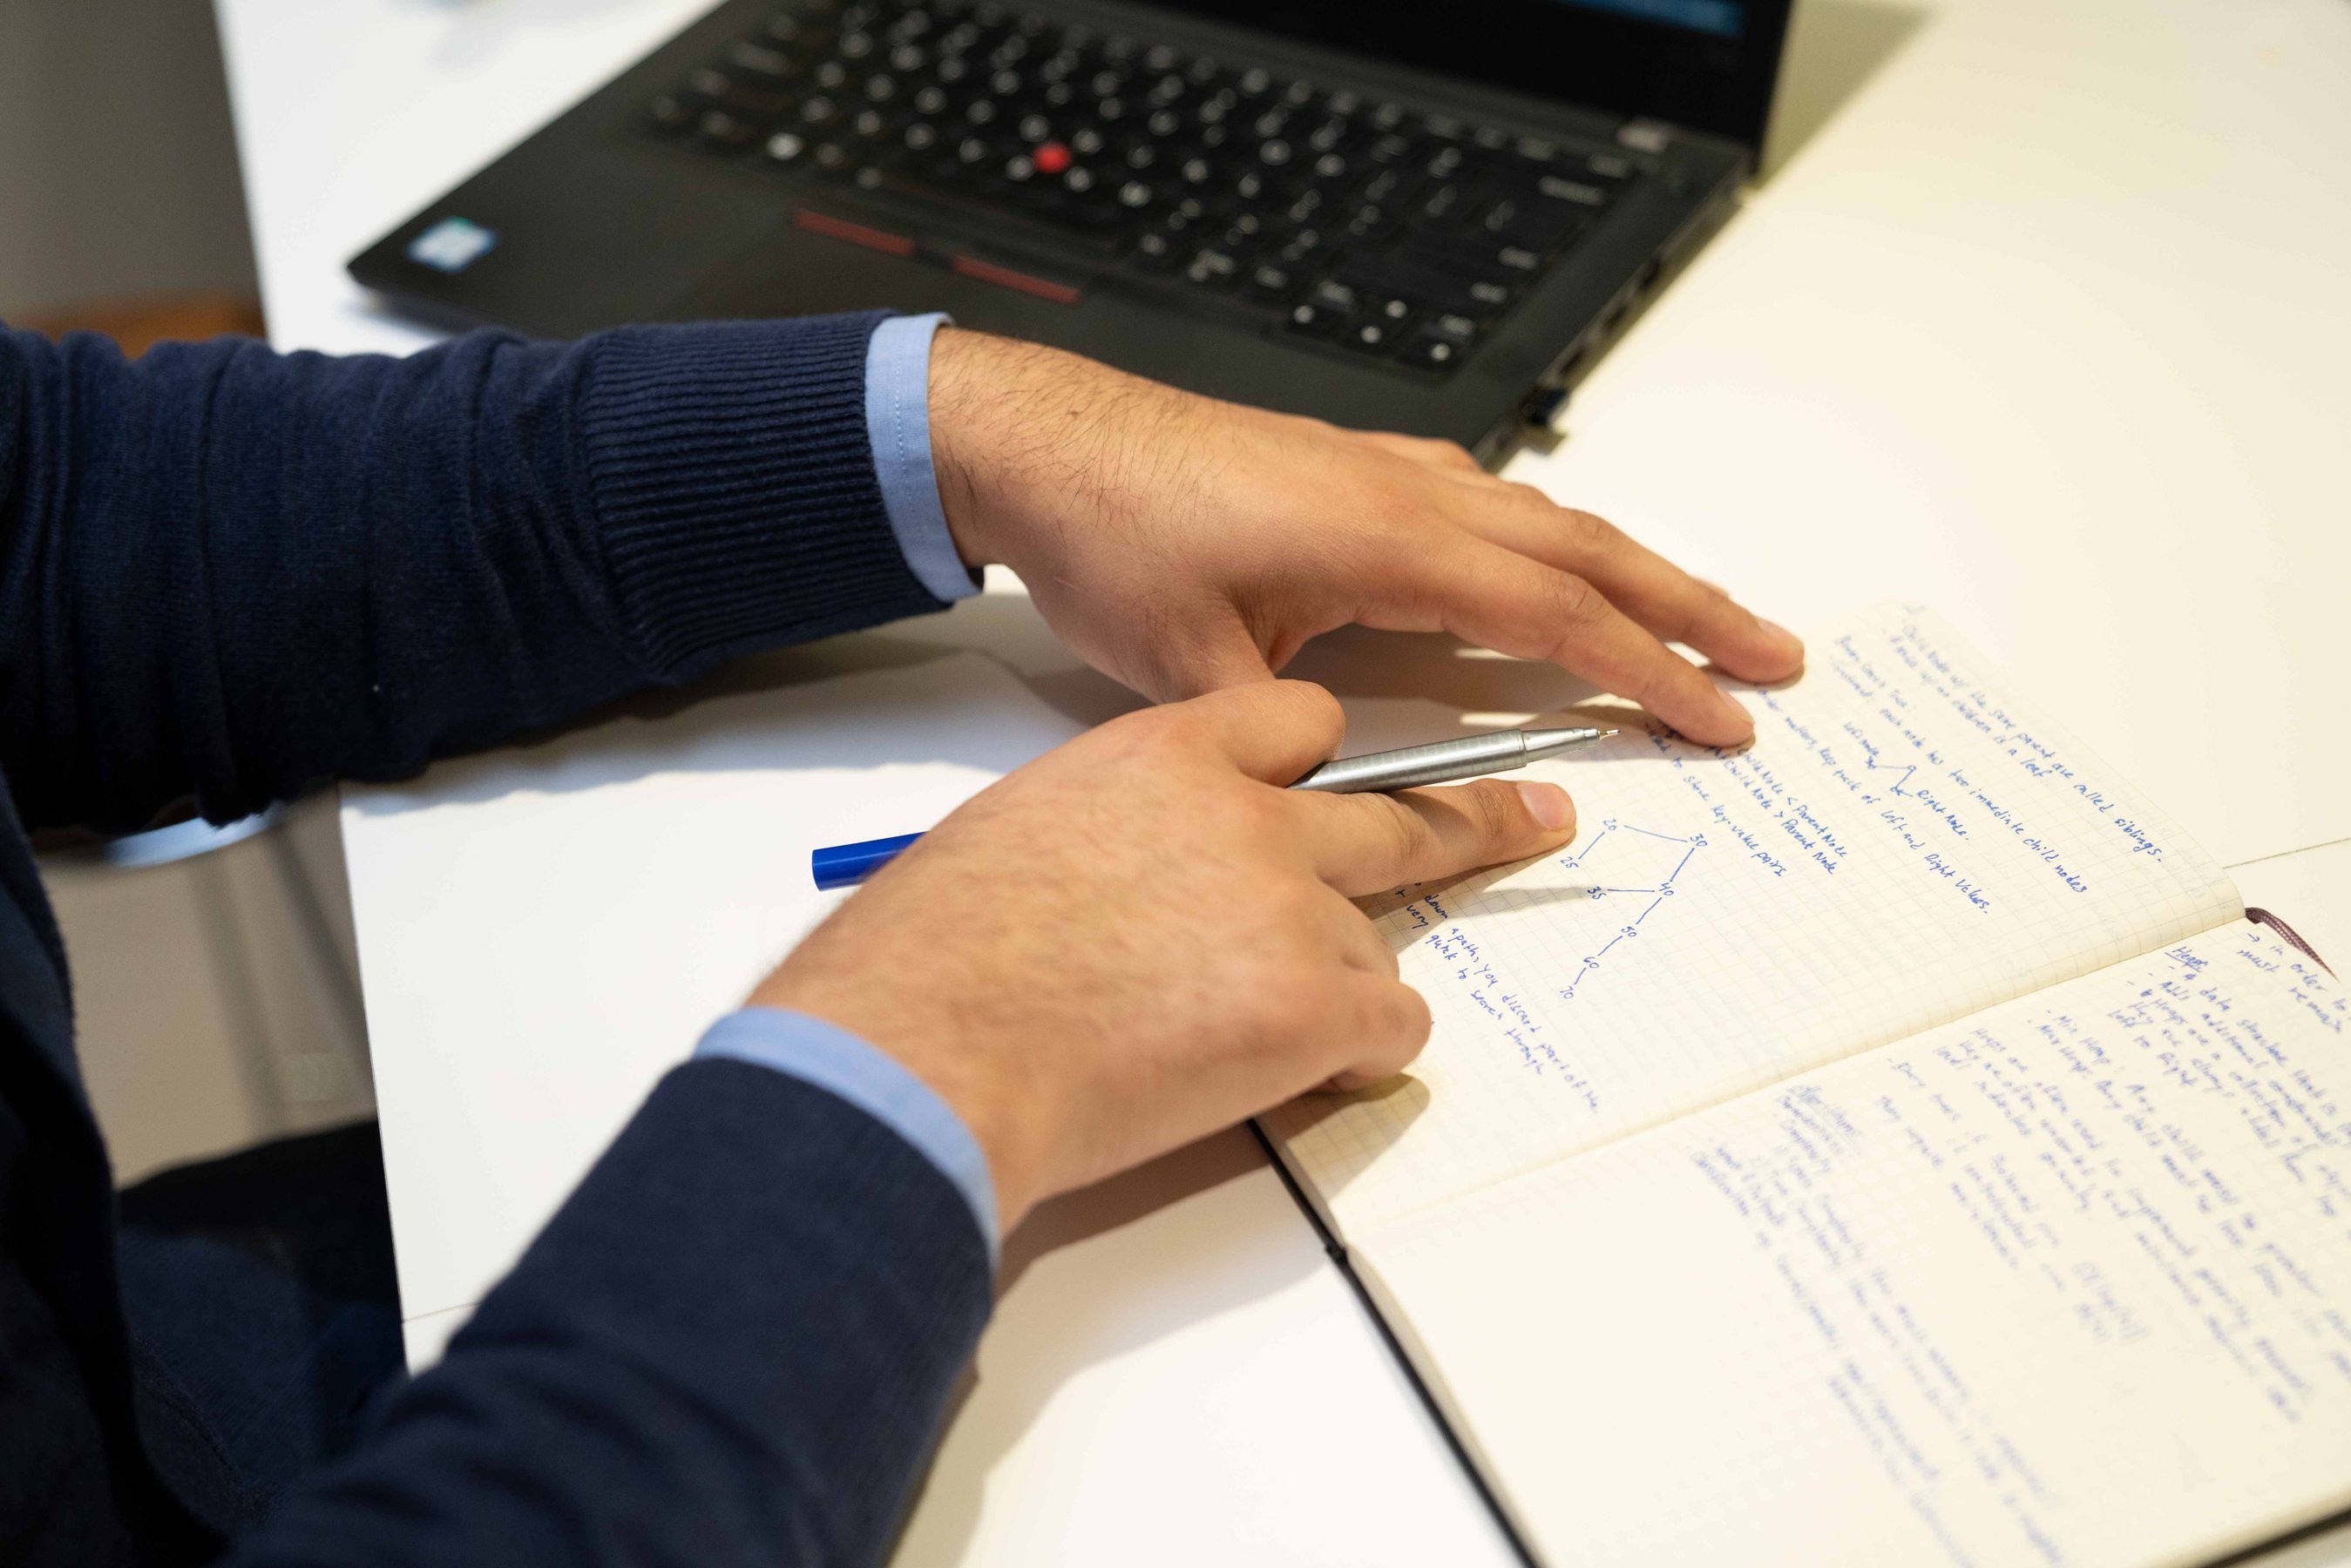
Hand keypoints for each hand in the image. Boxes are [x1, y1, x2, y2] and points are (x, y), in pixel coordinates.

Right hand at [750, 681, 1575, 1232]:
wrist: (929, 1044)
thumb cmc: (938, 955)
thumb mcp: (1026, 835)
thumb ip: (1119, 834)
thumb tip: (1139, 882)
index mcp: (1165, 753)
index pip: (1299, 723)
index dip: (1327, 761)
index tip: (1356, 777)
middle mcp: (1249, 812)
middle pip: (1397, 809)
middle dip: (1475, 819)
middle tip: (1539, 820)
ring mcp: (1292, 902)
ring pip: (1379, 939)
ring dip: (1333, 989)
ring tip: (1238, 1033)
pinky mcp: (1316, 1000)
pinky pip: (1392, 1025)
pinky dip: (1354, 1056)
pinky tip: (1286, 1073)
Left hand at [926, 328, 1802, 746]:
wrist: (1046, 441)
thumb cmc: (1115, 538)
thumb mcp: (1192, 670)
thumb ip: (1287, 742)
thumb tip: (1349, 803)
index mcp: (1392, 540)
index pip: (1558, 616)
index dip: (1651, 673)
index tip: (1727, 720)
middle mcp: (1412, 493)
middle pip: (1590, 550)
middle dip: (1694, 608)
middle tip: (1780, 659)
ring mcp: (1389, 473)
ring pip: (1547, 519)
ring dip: (1634, 569)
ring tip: (1703, 618)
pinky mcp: (1357, 470)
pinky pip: (1490, 501)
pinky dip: (1552, 540)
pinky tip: (1555, 565)